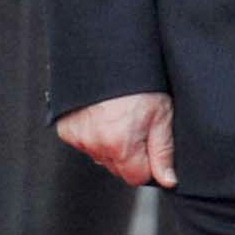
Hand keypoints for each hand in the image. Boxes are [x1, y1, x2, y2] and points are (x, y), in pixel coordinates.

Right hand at [56, 89, 177, 188]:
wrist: (109, 53)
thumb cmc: (139, 82)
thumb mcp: (161, 113)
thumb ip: (163, 151)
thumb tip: (167, 181)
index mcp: (121, 146)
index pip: (137, 177)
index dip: (148, 163)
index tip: (150, 142)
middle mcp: (96, 145)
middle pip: (118, 168)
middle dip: (129, 154)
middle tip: (136, 125)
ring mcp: (79, 137)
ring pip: (101, 156)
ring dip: (110, 144)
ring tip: (119, 116)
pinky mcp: (66, 129)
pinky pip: (84, 142)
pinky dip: (93, 134)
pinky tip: (102, 114)